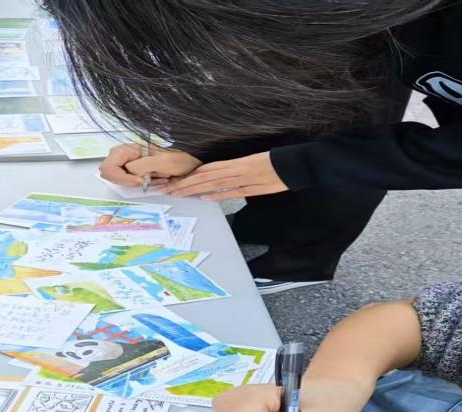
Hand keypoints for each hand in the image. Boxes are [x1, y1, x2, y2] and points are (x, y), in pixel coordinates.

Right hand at [99, 143, 201, 187]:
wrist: (192, 160)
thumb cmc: (181, 157)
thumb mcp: (161, 161)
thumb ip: (141, 166)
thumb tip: (129, 173)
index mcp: (129, 149)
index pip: (108, 167)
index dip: (121, 177)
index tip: (138, 181)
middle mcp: (126, 155)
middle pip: (110, 173)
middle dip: (127, 181)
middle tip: (144, 182)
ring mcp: (131, 164)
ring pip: (121, 180)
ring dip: (136, 184)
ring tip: (153, 180)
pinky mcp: (138, 171)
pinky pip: (132, 183)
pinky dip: (143, 185)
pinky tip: (156, 181)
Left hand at [164, 151, 287, 199]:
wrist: (295, 163)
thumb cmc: (274, 163)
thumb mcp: (251, 165)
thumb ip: (235, 173)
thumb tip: (218, 182)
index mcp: (234, 163)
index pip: (204, 170)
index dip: (187, 176)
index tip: (172, 181)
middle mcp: (235, 169)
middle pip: (204, 176)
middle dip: (183, 183)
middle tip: (165, 189)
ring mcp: (244, 178)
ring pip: (213, 183)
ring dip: (194, 188)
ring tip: (177, 193)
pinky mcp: (254, 187)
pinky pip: (233, 191)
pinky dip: (218, 194)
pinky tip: (204, 198)